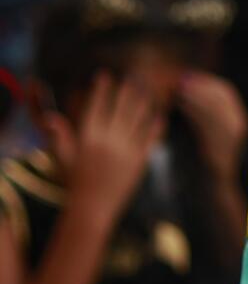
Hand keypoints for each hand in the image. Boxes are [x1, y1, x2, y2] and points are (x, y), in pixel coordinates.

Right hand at [45, 73, 161, 220]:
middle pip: (121, 107)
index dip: (102, 89)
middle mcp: (108, 140)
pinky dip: (156, 125)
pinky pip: (151, 136)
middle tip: (133, 76)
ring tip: (149, 90)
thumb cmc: (75, 183)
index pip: (97, 106)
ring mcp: (126, 149)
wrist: (92, 208)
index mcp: (88, 137)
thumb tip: (51, 118)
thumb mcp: (63, 159)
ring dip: (144, 102)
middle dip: (127, 89)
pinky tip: (160, 116)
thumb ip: (61, 137)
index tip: (105, 75)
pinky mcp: (140, 159)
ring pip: (139, 118)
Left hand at [176, 69, 247, 181]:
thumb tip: (181, 90)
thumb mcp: (202, 134)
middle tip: (180, 78)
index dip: (206, 82)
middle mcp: (238, 126)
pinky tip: (179, 104)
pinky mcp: (219, 149)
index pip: (225, 93)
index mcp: (237, 121)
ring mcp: (231, 139)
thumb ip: (198, 115)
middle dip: (201, 84)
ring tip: (178, 88)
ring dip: (196, 94)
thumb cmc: (198, 163)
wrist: (208, 193)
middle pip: (222, 96)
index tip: (186, 76)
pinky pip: (207, 123)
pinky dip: (194, 109)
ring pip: (215, 107)